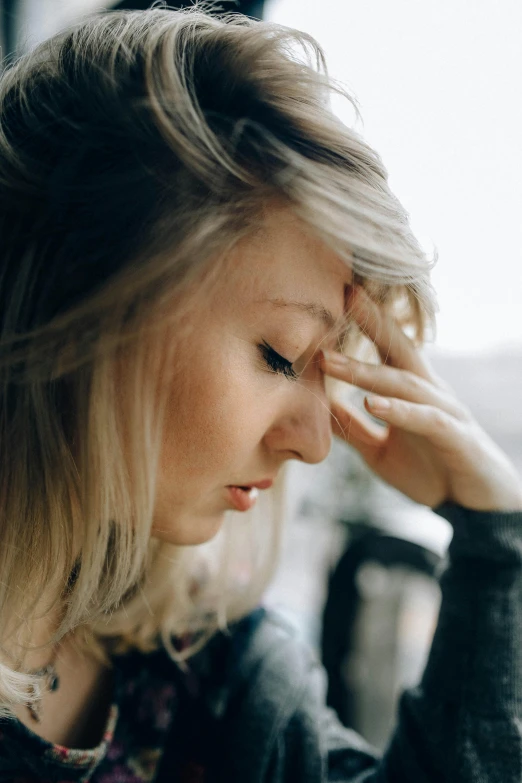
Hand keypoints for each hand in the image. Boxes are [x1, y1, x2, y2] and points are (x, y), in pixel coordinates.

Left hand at [321, 286, 521, 510]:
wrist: (476, 509)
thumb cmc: (431, 473)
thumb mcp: (379, 451)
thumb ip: (354, 429)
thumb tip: (321, 408)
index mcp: (412, 392)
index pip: (386, 348)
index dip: (364, 322)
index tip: (334, 296)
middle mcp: (429, 392)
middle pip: (400, 349)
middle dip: (372, 320)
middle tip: (344, 293)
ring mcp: (445, 411)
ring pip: (404, 383)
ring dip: (366, 371)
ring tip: (331, 360)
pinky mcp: (456, 437)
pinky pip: (425, 419)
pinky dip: (398, 411)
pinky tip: (372, 404)